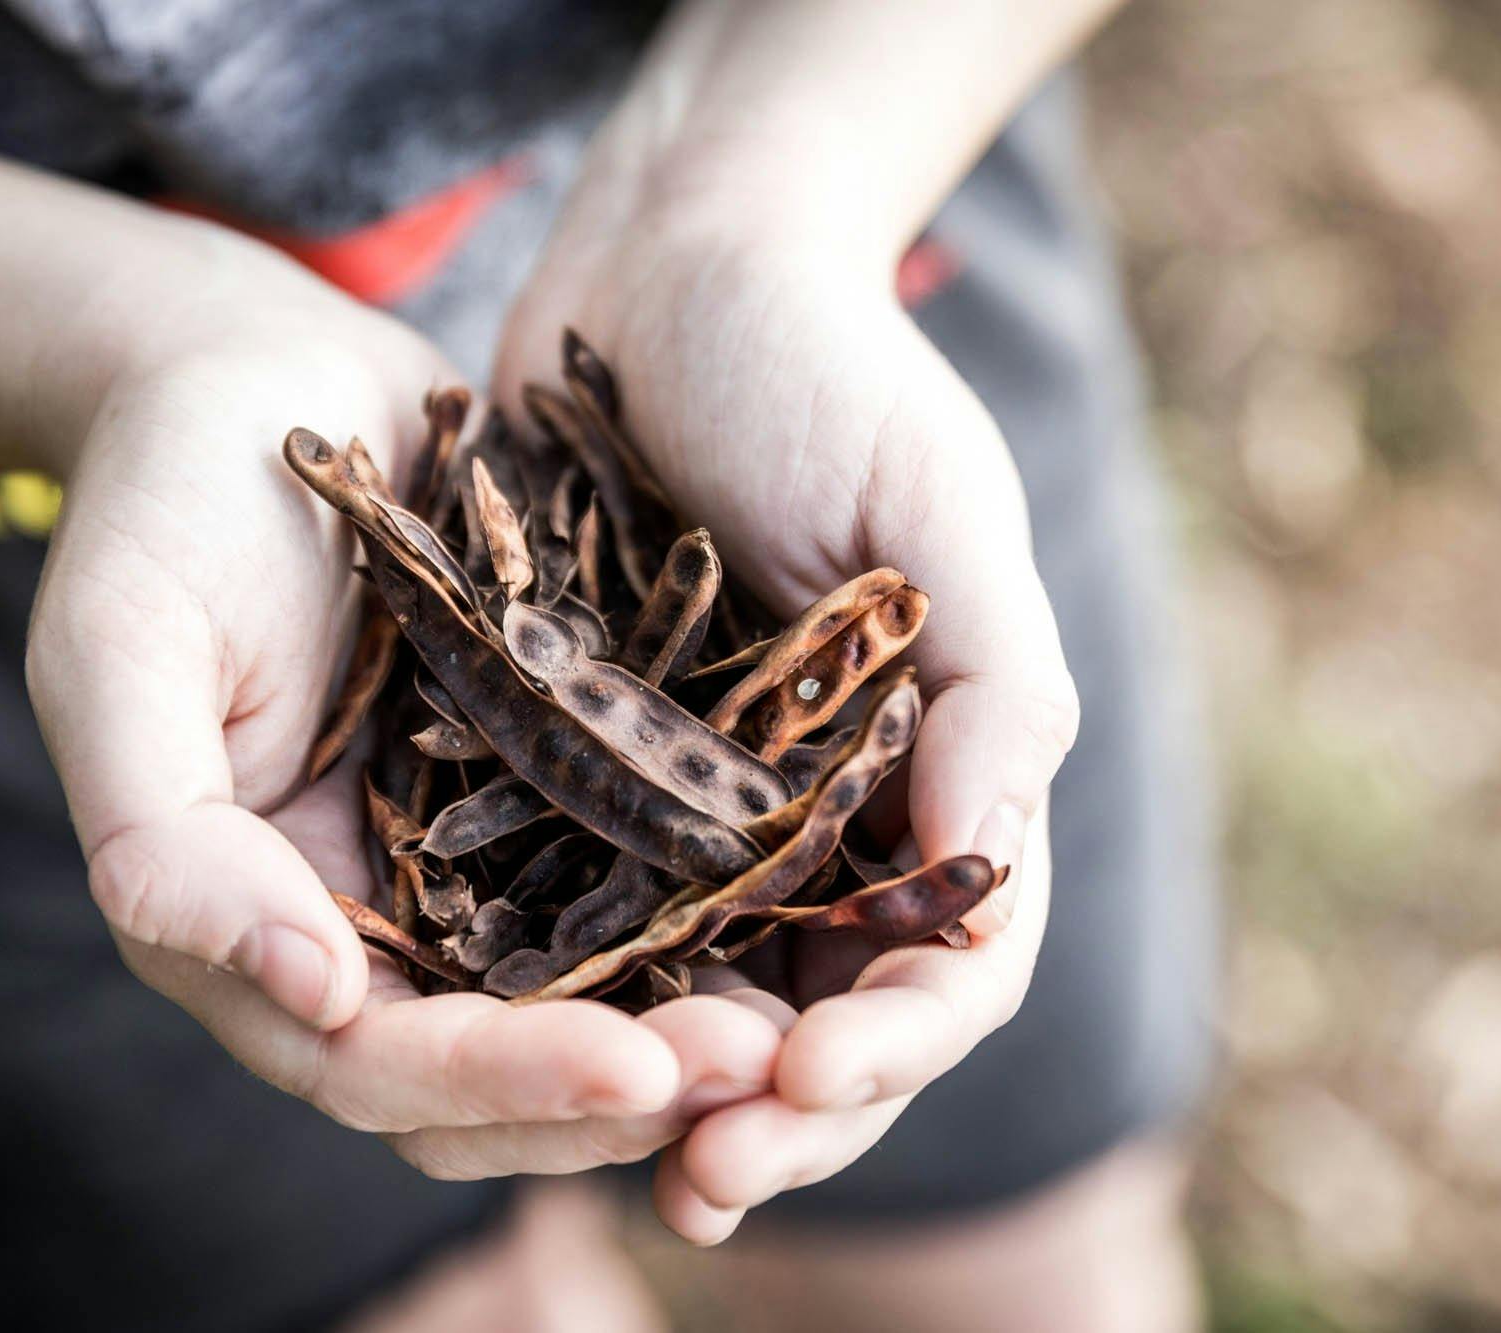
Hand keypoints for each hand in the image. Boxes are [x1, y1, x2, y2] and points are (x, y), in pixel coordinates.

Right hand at [25, 249, 782, 1164]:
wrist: (263, 378)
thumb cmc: (167, 497)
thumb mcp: (121, 651)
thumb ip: (165, 842)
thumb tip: (316, 993)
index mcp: (249, 921)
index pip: (375, 1062)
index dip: (499, 1083)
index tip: (634, 1071)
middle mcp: (368, 919)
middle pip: (494, 1069)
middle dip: (619, 1089)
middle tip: (757, 1068)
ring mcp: (465, 859)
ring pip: (580, 999)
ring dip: (684, 1028)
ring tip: (799, 1024)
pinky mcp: (548, 788)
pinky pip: (634, 883)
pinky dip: (707, 921)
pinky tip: (798, 907)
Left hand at [492, 189, 1079, 1235]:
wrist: (667, 265)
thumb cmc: (827, 366)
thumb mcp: (938, 501)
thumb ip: (991, 681)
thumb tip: (993, 858)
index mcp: (936, 769)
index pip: (950, 954)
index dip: (899, 1036)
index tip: (816, 1070)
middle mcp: (824, 816)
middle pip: (825, 1012)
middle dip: (782, 1108)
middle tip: (708, 1173)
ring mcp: (702, 808)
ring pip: (701, 996)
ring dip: (668, 1093)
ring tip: (621, 1157)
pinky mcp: (584, 777)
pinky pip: (576, 915)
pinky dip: (561, 995)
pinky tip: (506, 1049)